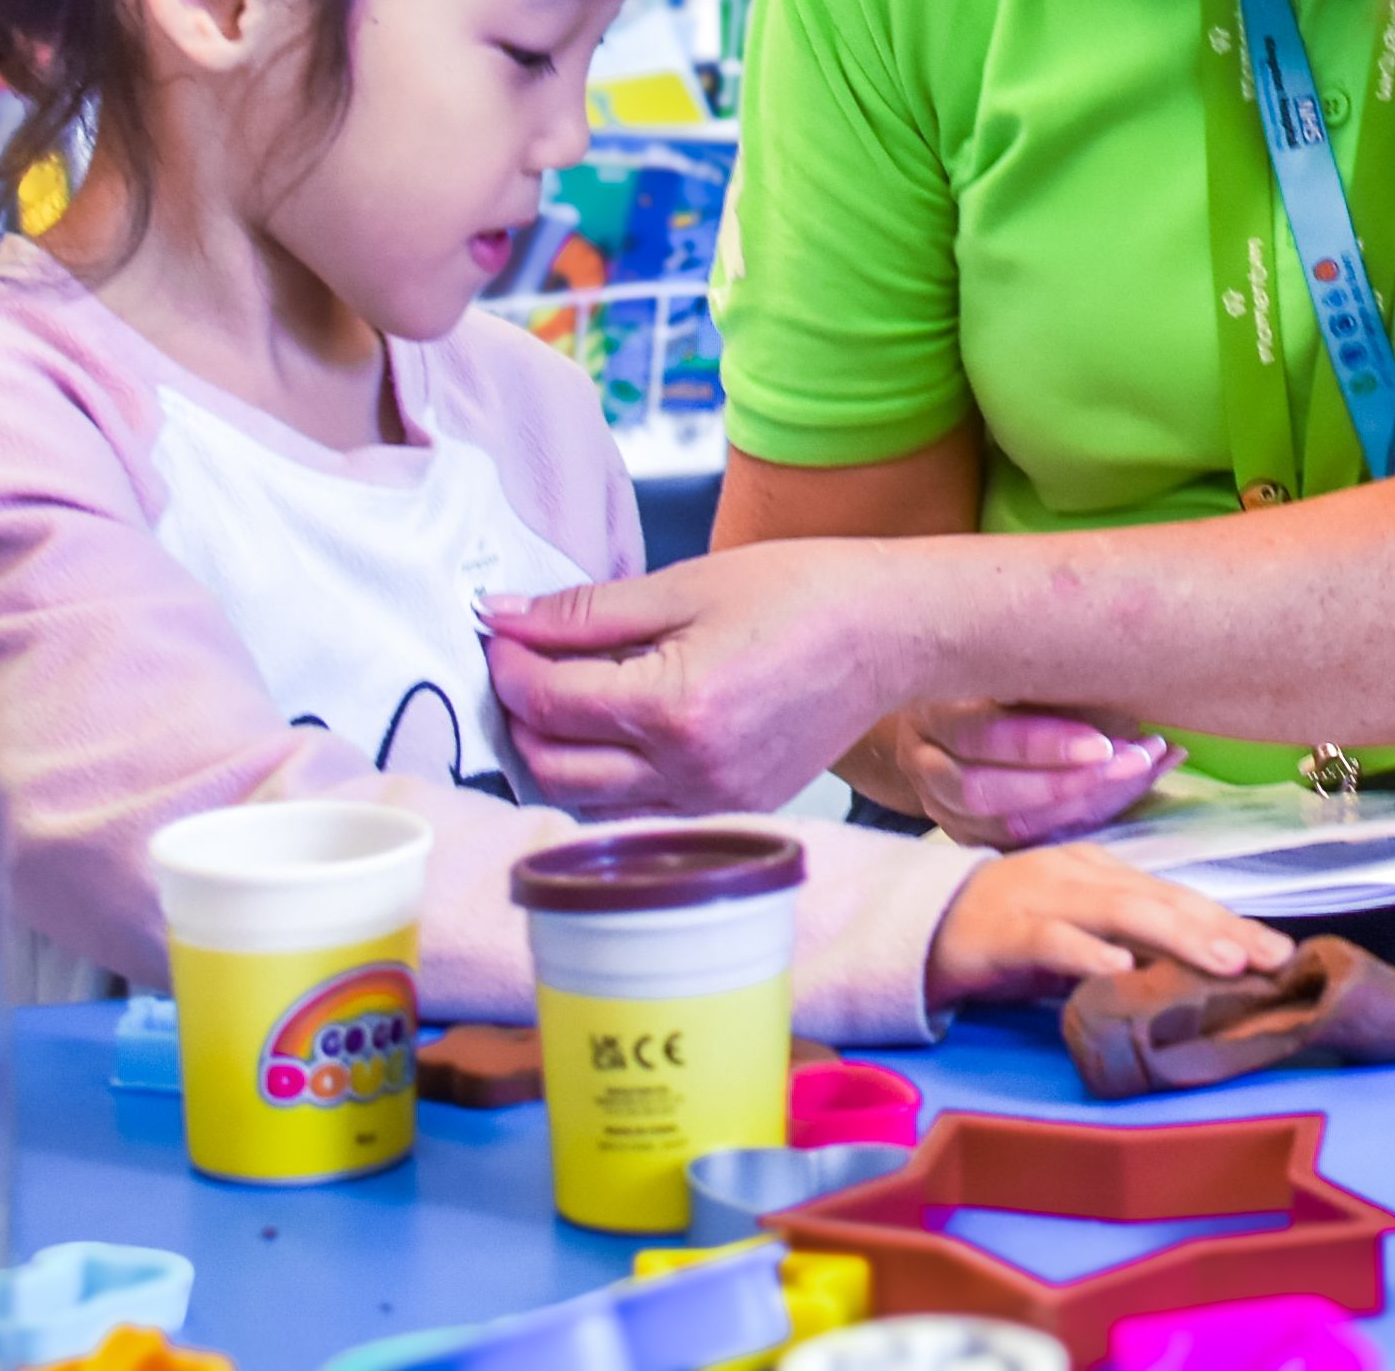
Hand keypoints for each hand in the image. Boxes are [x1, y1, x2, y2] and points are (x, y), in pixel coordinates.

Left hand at [482, 543, 903, 814]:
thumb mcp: (684, 585)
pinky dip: (610, 775)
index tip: (502, 629)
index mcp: (675, 706)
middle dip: (521, 712)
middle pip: (552, 765)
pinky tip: (623, 727)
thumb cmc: (800, 593)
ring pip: (588, 799)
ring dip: (559, 750)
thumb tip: (502, 616)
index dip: (509, 661)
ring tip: (570, 694)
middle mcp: (690, 770)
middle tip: (525, 661)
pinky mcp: (731, 810)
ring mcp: (713, 801)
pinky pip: (640, 808)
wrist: (892, 633)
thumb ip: (585, 611)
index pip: (549, 701)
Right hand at [868, 702, 1184, 849]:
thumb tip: (1120, 673)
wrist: (948, 717)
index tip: (1101, 744)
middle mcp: (927, 767)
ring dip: (1085, 801)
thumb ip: (1048, 676)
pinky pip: (1030, 840)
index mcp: (930, 714)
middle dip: (1064, 782)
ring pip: (1009, 825)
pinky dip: (1085, 815)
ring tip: (1142, 768)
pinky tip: (1131, 786)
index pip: (978, 735)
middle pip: (984, 792)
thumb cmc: (991, 675)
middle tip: (1132, 761)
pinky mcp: (972, 836)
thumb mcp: (1009, 664)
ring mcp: (945, 810)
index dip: (1040, 744)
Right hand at [925, 847, 1289, 1008]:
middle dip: (1220, 928)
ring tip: (1222, 962)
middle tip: (1270, 958)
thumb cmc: (1006, 932)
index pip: (1176, 897)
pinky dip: (1086, 953)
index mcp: (1102, 872)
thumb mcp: (1075, 932)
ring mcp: (1043, 897)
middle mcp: (1081, 875)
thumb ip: (1124, 943)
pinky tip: (1119, 970)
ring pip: (1120, 912)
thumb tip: (1190, 974)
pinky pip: (1051, 941)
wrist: (917, 924)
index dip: (1229, 921)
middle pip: (1161, 900)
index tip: (1279, 951)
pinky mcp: (1005, 930)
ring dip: (1176, 936)